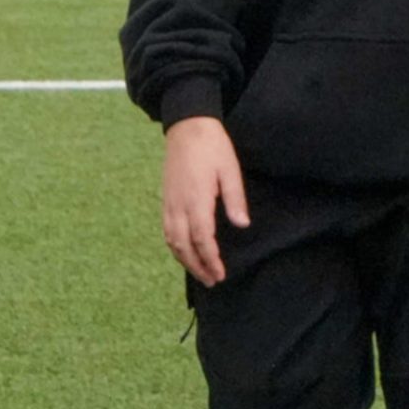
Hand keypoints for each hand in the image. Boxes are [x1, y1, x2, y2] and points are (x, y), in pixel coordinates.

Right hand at [160, 116, 249, 285]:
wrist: (187, 127)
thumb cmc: (212, 147)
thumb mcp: (229, 170)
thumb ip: (234, 199)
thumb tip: (242, 224)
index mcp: (196, 200)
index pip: (202, 239)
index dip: (211, 260)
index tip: (221, 274)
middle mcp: (178, 206)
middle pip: (184, 246)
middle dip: (197, 267)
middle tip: (212, 281)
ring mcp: (169, 203)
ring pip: (172, 241)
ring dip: (185, 260)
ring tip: (200, 273)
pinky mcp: (166, 200)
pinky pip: (167, 231)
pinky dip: (175, 247)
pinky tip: (185, 252)